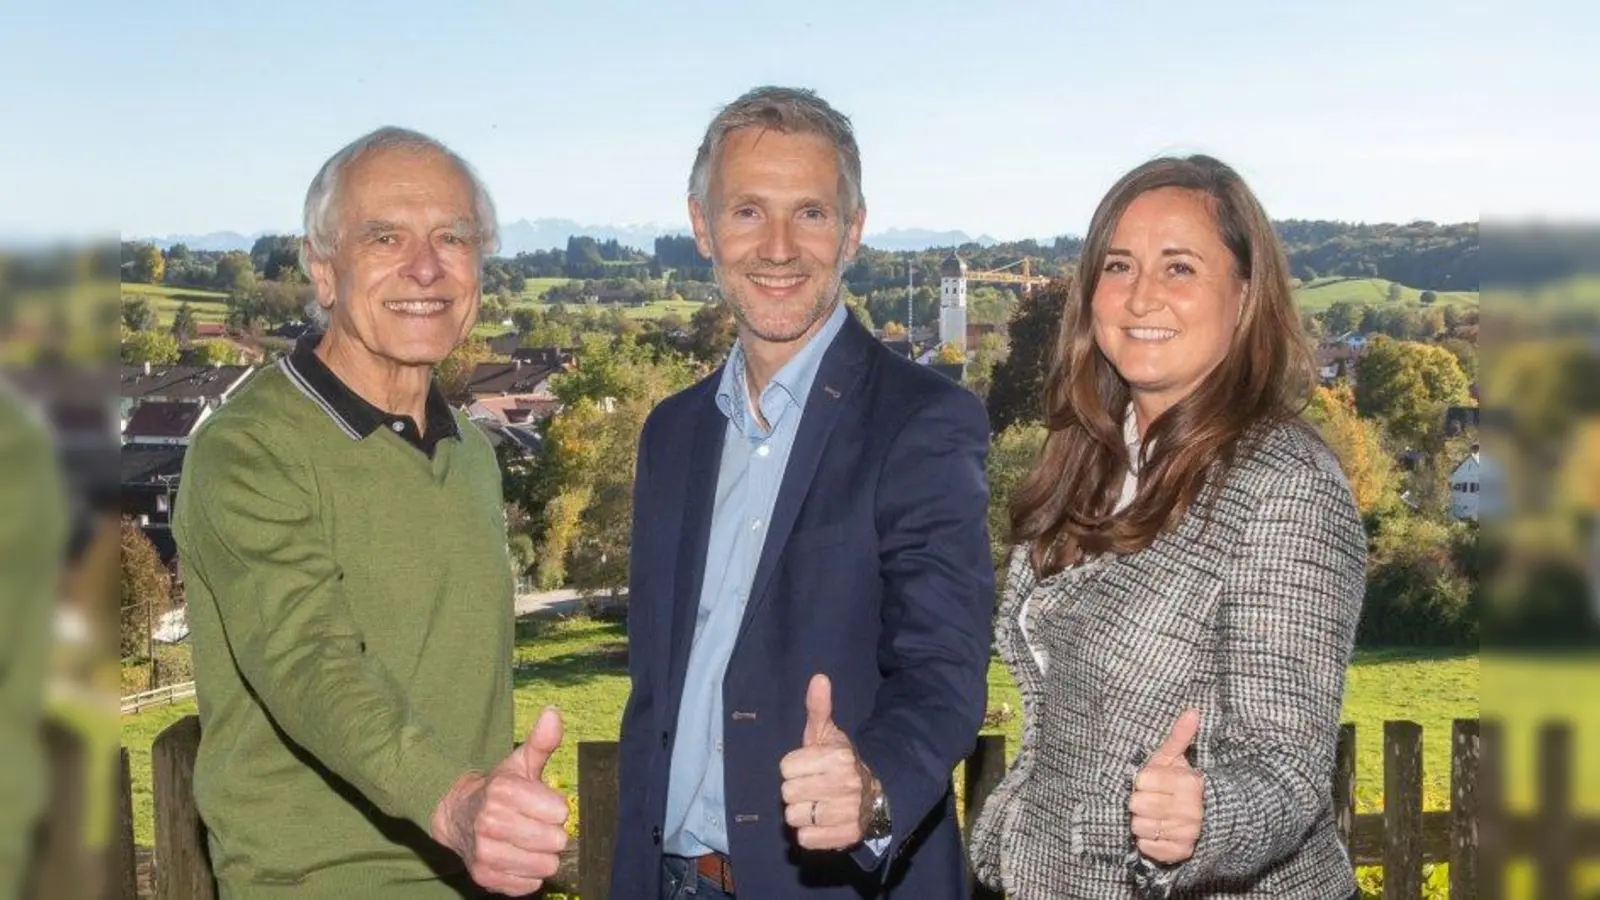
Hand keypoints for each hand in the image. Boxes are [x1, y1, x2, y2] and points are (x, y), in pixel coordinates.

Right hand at [431, 706, 569, 895]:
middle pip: (554, 841)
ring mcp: (486, 853)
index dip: (555, 809)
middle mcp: (490, 823)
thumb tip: (554, 713)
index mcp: (503, 792)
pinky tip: (518, 857)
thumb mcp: (520, 762)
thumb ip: (541, 741)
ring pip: (545, 865)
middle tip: (536, 824)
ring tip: (528, 841)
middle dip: (551, 833)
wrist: (458, 816)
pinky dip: (529, 873)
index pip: (558, 812)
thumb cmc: (500, 789)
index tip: (542, 804)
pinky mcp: (485, 877)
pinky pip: (529, 884)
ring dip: (542, 855)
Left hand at [779, 674, 877, 849]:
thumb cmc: (843, 762)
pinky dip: (809, 833)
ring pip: (794, 817)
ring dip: (801, 813)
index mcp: (837, 758)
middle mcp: (843, 786)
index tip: (808, 767)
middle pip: (787, 793)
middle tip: (812, 787)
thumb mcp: (829, 733)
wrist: (877, 794)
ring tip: (816, 804)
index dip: (793, 767)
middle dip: (796, 790)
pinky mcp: (845, 837)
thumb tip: (818, 678)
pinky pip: (805, 839)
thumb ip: (819, 708)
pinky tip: (821, 822)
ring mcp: (846, 814)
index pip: (786, 768)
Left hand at [1129, 708, 1204, 864]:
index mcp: (1188, 783)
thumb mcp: (1176, 758)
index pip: (1142, 780)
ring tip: (1154, 815)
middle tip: (1150, 799)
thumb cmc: (1180, 783)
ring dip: (1141, 821)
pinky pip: (1147, 847)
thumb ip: (1179, 736)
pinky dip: (1146, 841)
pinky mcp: (1180, 852)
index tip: (1150, 782)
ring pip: (1139, 827)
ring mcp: (1187, 833)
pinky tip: (1156, 831)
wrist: (1205, 815)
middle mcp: (1190, 810)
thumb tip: (1192, 711)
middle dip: (1139, 801)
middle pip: (1137, 804)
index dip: (1142, 781)